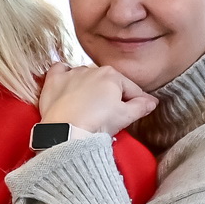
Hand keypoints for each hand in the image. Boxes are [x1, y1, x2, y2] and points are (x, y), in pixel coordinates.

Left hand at [37, 64, 157, 135]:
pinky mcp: (54, 81)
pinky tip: (67, 83)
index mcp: (112, 76)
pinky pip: (59, 70)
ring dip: (89, 86)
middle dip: (111, 95)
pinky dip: (64, 75)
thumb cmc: (97, 124)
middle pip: (107, 82)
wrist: (67, 134)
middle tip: (110, 113)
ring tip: (88, 105)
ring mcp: (71, 74)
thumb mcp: (125, 116)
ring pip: (85, 75)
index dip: (137, 100)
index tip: (140, 108)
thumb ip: (141, 106)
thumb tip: (151, 102)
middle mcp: (91, 69)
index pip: (130, 88)